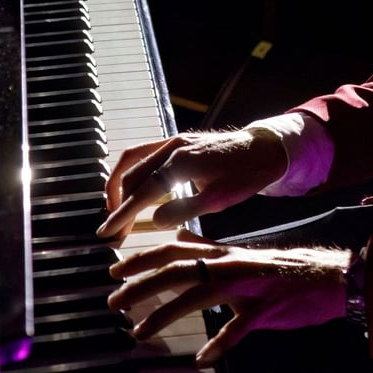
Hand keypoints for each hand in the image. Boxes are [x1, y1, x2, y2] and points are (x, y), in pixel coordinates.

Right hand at [99, 125, 288, 241]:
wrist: (264, 148)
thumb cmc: (247, 174)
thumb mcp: (220, 199)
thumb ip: (186, 209)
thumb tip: (156, 220)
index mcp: (182, 162)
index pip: (143, 191)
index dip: (123, 213)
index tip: (108, 231)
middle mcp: (173, 146)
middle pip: (132, 175)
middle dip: (119, 204)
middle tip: (114, 229)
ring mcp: (174, 140)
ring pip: (133, 159)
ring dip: (120, 184)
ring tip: (116, 209)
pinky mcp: (177, 140)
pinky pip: (144, 153)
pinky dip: (132, 171)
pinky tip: (133, 188)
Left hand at [108, 235, 349, 365]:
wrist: (333, 277)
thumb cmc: (285, 272)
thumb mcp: (241, 257)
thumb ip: (210, 252)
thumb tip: (180, 241)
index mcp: (224, 254)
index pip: (175, 249)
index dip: (143, 259)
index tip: (115, 270)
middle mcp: (231, 265)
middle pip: (179, 270)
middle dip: (142, 286)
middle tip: (115, 302)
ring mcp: (249, 286)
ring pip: (200, 296)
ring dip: (166, 314)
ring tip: (140, 333)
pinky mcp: (268, 308)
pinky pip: (239, 328)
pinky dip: (219, 344)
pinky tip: (202, 359)